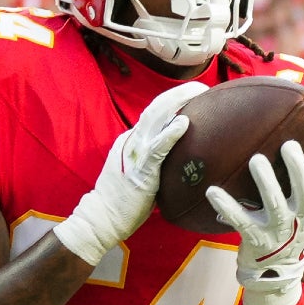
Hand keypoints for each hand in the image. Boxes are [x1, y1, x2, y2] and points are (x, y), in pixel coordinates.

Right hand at [53, 81, 206, 264]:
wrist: (102, 218)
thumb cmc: (123, 201)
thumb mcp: (139, 172)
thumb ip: (154, 161)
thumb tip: (179, 161)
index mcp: (132, 140)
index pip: (155, 114)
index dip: (174, 101)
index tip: (194, 96)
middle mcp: (132, 140)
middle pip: (156, 108)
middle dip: (179, 93)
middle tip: (201, 86)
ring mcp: (135, 153)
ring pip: (156, 118)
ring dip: (178, 102)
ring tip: (198, 92)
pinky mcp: (140, 170)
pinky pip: (158, 148)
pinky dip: (171, 133)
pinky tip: (184, 122)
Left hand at [207, 122, 303, 304]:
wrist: (275, 275)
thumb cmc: (288, 230)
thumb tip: (298, 138)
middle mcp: (300, 218)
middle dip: (297, 167)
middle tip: (288, 144)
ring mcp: (278, 231)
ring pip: (274, 205)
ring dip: (265, 182)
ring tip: (255, 160)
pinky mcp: (255, 240)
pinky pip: (239, 221)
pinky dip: (225, 206)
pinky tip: (212, 191)